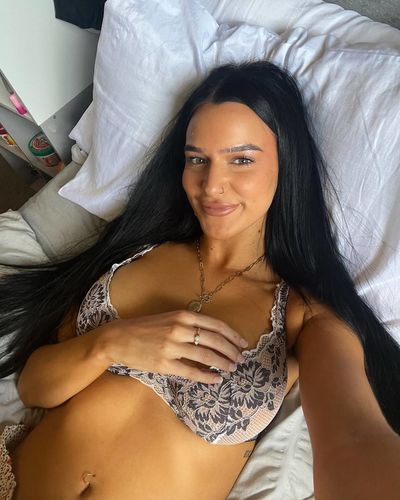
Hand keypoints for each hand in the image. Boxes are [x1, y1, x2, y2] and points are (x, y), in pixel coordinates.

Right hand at [101, 310, 248, 382]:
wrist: (119, 338)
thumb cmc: (145, 327)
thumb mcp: (169, 317)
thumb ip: (190, 324)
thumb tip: (213, 336)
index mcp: (183, 316)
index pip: (216, 325)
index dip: (232, 335)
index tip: (242, 343)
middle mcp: (180, 329)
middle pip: (215, 341)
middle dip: (231, 351)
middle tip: (240, 359)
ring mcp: (172, 347)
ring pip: (206, 356)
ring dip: (223, 364)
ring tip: (231, 369)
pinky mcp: (165, 364)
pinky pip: (191, 372)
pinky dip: (207, 376)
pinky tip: (215, 379)